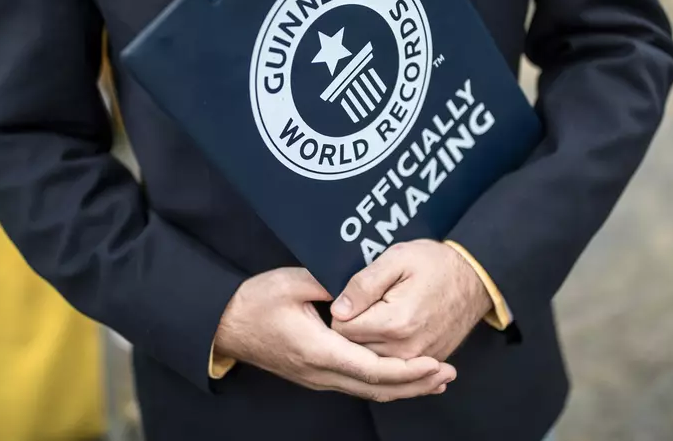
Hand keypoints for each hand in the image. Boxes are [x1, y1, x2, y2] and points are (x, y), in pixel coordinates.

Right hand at [213, 267, 455, 400]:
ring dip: (404, 387)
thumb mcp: (291, 281)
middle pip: (376, 388)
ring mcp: (317, 378)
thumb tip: (361, 284)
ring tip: (435, 379)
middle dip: (416, 384)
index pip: (371, 369)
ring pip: (368, 391)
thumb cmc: (255, 302)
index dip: (406, 370)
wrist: (225, 325)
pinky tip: (401, 377)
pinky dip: (385, 383)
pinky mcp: (315, 375)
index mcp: (318, 349)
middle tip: (448, 374)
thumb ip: (329, 282)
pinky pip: (357, 385)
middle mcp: (320, 372)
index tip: (434, 363)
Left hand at [330, 240, 492, 361]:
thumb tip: (338, 309)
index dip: (340, 312)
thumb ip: (363, 284)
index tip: (350, 299)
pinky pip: (392, 365)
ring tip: (377, 315)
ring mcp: (418, 360)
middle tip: (362, 305)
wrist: (476, 278)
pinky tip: (392, 330)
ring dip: (367, 342)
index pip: (341, 330)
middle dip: (351, 329)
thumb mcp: (396, 259)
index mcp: (394, 323)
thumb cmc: (435, 264)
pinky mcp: (426, 363)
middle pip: (353, 349)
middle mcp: (405, 349)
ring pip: (370, 361)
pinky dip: (386, 350)